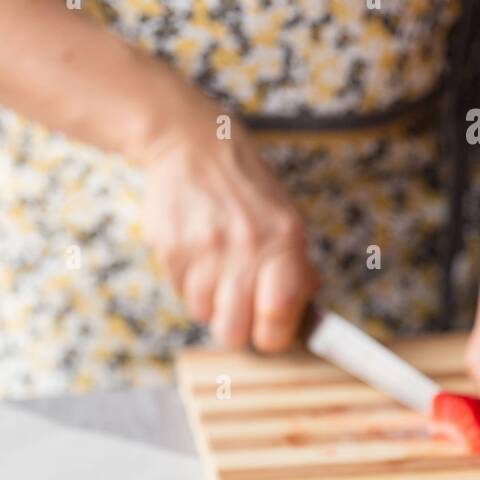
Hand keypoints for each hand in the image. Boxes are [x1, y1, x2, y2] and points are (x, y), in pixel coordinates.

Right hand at [141, 115, 317, 351]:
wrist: (191, 143)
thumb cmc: (244, 188)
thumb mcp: (285, 219)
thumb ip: (297, 268)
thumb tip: (307, 315)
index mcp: (284, 242)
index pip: (278, 318)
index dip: (272, 336)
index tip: (269, 331)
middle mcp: (246, 246)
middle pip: (234, 333)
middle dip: (235, 326)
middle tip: (237, 306)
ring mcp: (205, 249)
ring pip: (203, 315)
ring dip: (208, 301)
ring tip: (214, 269)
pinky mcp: (172, 249)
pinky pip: (180, 292)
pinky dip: (187, 282)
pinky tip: (195, 253)